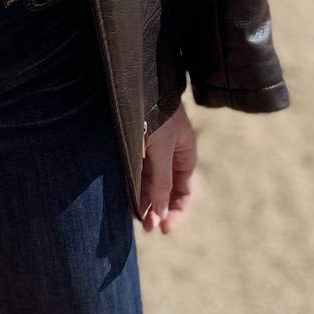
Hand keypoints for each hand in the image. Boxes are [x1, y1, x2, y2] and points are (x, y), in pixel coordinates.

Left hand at [139, 101, 198, 235]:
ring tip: (136, 218)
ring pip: (151, 183)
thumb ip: (161, 183)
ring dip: (145, 201)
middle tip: (146, 227)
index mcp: (185, 154)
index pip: (184, 191)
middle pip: (167, 189)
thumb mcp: (161, 151)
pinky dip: (135, 187)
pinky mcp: (137, 146)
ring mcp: (154, 150)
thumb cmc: (155, 115)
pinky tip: (128, 200)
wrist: (137, 84)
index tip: (163, 229)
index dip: (175, 212)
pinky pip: (138, 172)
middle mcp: (171, 155)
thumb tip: (161, 214)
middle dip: (158, 209)